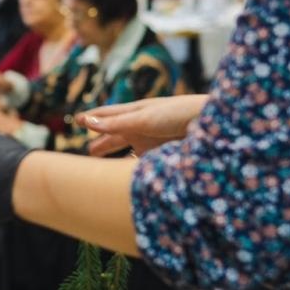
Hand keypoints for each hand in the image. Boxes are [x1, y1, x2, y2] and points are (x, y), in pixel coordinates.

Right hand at [80, 95, 210, 156]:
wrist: (212, 126)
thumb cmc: (178, 115)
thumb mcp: (142, 119)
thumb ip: (114, 123)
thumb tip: (84, 120)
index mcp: (135, 112)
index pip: (108, 115)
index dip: (92, 118)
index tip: (77, 119)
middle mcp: (141, 127)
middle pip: (115, 136)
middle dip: (102, 143)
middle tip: (88, 152)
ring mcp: (152, 142)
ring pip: (127, 152)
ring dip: (115, 158)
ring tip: (103, 168)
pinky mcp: (161, 157)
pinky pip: (140, 165)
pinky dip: (131, 169)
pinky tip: (126, 177)